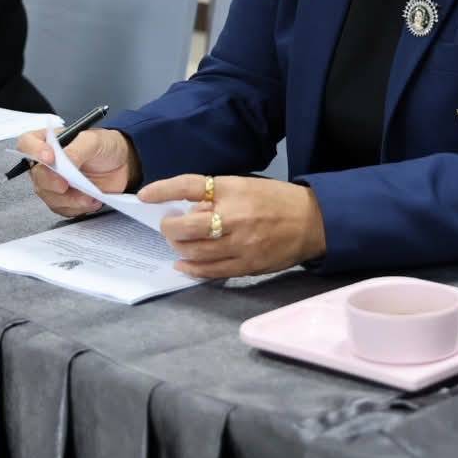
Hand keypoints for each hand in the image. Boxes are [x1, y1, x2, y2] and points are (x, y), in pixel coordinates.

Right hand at [16, 127, 137, 217]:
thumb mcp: (94, 140)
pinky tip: (92, 201)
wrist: (125, 164)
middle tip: (66, 185)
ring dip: (68, 199)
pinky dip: (76, 208)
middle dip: (51, 182)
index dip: (34, 151)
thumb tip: (62, 160)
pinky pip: (62, 208)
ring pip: (48, 196)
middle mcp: (47, 163)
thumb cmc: (106, 146)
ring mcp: (55, 182)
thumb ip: (77, 149)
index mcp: (49, 141)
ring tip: (89, 196)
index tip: (50, 158)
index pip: (27, 144)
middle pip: (36, 175)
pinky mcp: (65, 199)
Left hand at [141, 174, 326, 278]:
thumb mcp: (245, 186)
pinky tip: (183, 264)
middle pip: (185, 226)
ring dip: (179, 248)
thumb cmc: (276, 199)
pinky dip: (192, 269)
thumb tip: (188, 210)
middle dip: (169, 228)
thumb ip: (215, 196)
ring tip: (178, 243)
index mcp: (232, 189)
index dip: (163, 190)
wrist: (313, 221)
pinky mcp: (246, 265)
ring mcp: (240, 244)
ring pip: (194, 252)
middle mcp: (233, 217)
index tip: (144, 195)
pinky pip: (210, 271)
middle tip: (168, 225)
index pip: (188, 186)